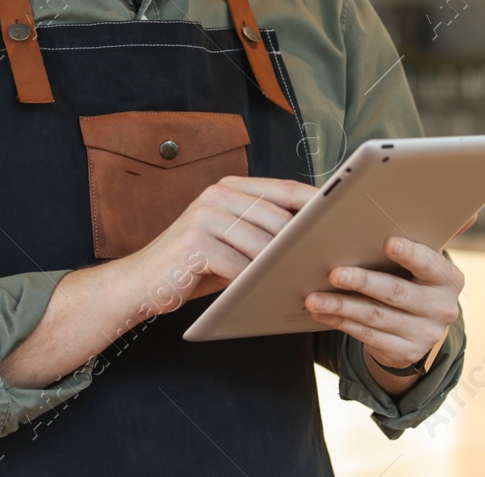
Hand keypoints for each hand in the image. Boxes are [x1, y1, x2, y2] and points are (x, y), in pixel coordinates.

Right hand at [119, 175, 318, 316]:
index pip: (285, 190)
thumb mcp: (230, 241)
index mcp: (231, 187)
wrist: (140, 283)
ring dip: (279, 268)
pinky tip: (259, 295)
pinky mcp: (194, 242)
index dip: (316, 205)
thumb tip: (313, 239)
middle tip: (322, 265)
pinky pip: (239, 266)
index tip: (344, 219)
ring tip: (295, 284)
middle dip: (300, 245)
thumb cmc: (194, 265)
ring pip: (262, 244)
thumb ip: (262, 231)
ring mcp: (205, 215)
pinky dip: (252, 283)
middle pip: (278, 219)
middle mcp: (218, 195)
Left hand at [303, 214, 475, 372]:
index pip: (429, 264)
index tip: (387, 242)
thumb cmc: (416, 282)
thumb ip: (438, 235)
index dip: (409, 254)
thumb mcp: (428, 262)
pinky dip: (341, 323)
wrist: (420, 330)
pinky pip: (367, 337)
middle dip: (362, 281)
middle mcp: (442, 309)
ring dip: (341, 306)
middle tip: (333, 272)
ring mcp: (424, 334)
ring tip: (313, 297)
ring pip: (375, 317)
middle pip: (396, 293)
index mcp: (449, 280)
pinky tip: (322, 313)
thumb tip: (470, 210)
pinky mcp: (404, 353)